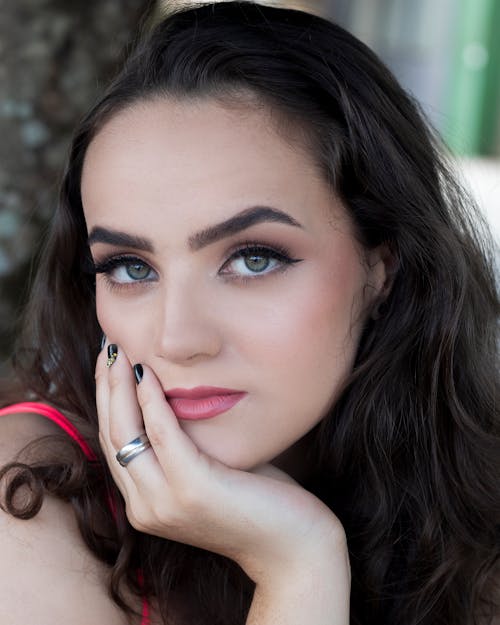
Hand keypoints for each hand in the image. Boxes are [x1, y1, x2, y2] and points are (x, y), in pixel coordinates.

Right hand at [96, 344, 349, 621]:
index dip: (107, 401)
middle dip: (105, 387)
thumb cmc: (256, 501)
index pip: (114, 445)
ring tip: (117, 352)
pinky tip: (147, 373)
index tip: (108, 366)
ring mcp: (165, 502)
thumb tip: (175, 396)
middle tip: (106, 350)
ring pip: (125, 434)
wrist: (293, 548)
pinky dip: (151, 400)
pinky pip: (161, 433)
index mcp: (146, 503)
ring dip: (118, 388)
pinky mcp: (191, 489)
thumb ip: (185, 444)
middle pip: (112, 435)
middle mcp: (146, 507)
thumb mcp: (210, 470)